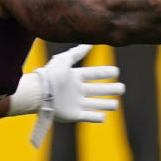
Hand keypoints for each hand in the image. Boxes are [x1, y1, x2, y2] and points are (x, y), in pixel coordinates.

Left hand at [7, 45, 124, 146]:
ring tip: (116, 104)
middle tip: (122, 88)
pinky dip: (95, 117)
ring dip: (106, 104)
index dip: (105, 73)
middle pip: (98, 90)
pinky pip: (87, 117)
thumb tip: (90, 43)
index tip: (116, 71)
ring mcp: (75, 103)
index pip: (94, 74)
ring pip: (95, 104)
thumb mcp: (64, 60)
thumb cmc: (50, 76)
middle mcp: (76, 90)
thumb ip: (77, 52)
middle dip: (110, 89)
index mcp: (75, 77)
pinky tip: (103, 116)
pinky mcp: (72, 115)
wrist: (38, 94)